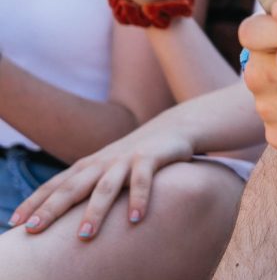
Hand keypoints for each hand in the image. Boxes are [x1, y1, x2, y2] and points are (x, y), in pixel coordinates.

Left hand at [8, 124, 193, 238]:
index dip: (34, 203)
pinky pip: (143, 180)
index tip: (15, 222)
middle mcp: (102, 162)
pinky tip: (135, 219)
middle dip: (51, 209)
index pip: (55, 186)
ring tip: (85, 235)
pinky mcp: (150, 157)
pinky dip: (139, 199)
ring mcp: (125, 159)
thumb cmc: (136, 156)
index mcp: (88, 166)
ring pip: (106, 187)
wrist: (174, 128)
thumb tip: (61, 214)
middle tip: (34, 229)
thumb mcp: (107, 169)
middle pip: (72, 188)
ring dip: (94, 211)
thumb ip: (86, 186)